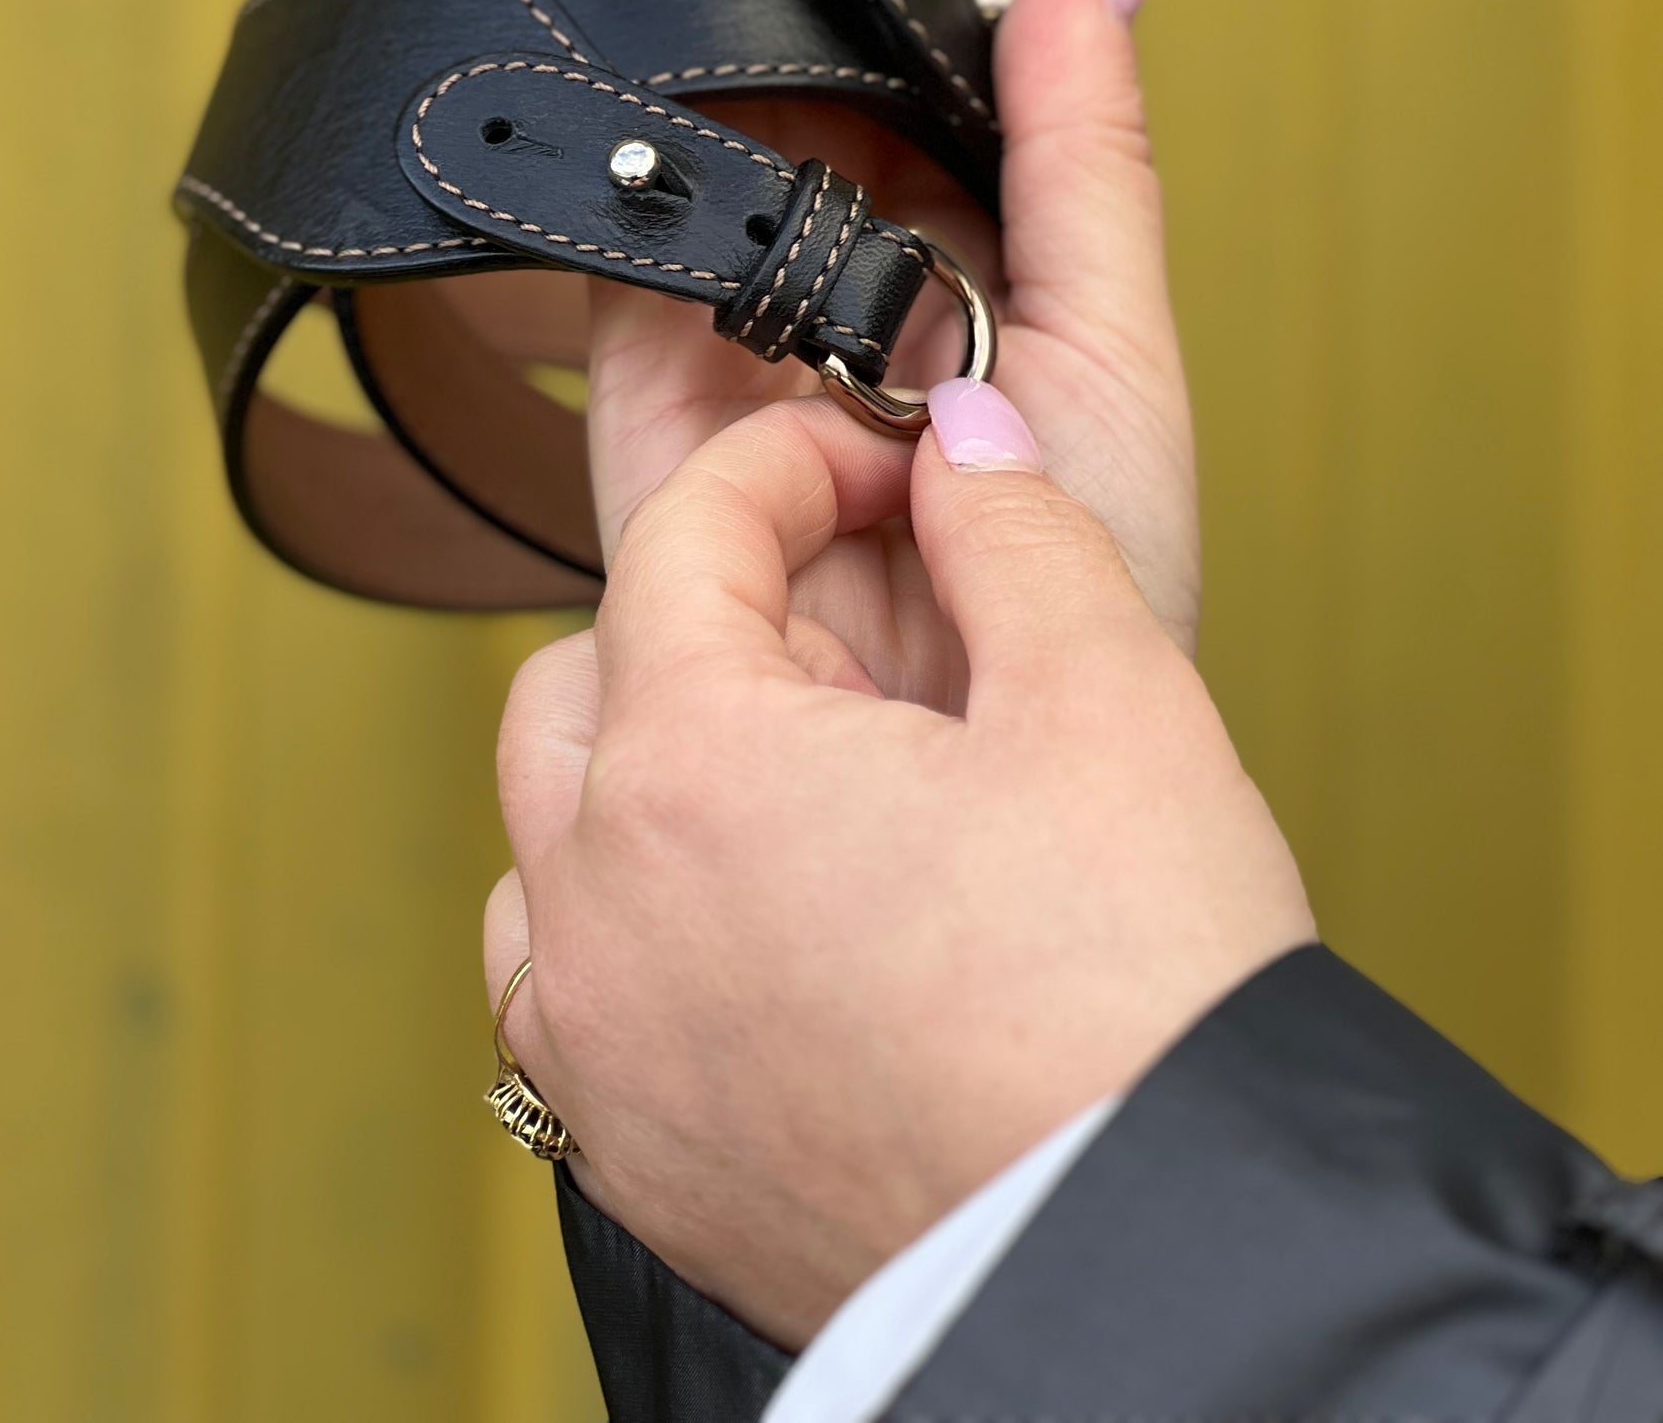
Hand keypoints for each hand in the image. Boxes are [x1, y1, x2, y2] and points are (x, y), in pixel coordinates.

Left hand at [485, 393, 1314, 1348]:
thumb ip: (1014, 528)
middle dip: (706, 614)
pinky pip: (570, 989)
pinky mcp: (630, 1161)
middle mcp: (599, 905)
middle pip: (585, 673)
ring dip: (646, 773)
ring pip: (553, 835)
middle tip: (866, 638)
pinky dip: (635, 922)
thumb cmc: (1137, 1005)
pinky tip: (767, 929)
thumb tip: (962, 440)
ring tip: (812, 784)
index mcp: (691, 766)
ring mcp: (598, 1047)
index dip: (791, 466)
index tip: (883, 470)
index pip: (681, 533)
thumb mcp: (1110, 698)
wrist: (1158, 1271)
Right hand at [583, 0, 1197, 716]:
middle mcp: (854, 252)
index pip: (935, 21)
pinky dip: (592, 114)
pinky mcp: (638, 377)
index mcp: (981, 228)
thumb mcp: (1109, 323)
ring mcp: (742, 307)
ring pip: (693, 102)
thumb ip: (1083, 127)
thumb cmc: (1083, 577)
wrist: (960, 774)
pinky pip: (607, 224)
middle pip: (796, 38)